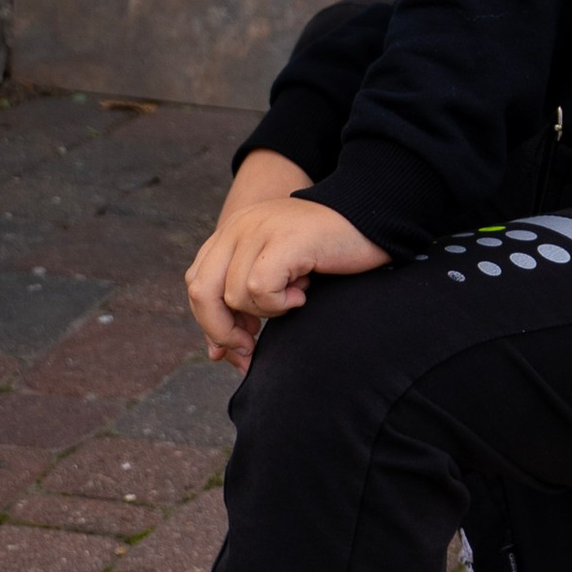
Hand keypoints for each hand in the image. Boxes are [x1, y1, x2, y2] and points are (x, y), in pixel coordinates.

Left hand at [185, 152, 387, 365]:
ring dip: (265, 311)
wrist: (373, 217)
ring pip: (233, 295)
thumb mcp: (278, 277)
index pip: (198, 284)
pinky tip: (303, 294)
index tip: (243, 341)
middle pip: (202, 291)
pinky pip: (259, 288)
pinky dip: (279, 304)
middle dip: (222, 330)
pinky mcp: (282, 240)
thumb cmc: (330, 251)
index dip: (213, 320)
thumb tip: (217, 354)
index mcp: (233, 233)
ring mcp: (259, 230)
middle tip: (251, 346)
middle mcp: (239, 227)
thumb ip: (244, 309)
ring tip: (295, 298)